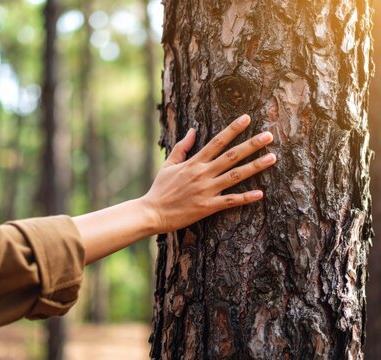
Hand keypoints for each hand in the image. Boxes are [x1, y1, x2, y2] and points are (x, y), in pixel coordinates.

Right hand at [141, 114, 275, 233]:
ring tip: (272, 158)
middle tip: (268, 135)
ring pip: (235, 176)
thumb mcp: (169, 164)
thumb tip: (193, 130)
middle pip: (231, 156)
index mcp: (194, 163)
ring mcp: (206, 190)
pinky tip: (261, 193)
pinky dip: (245, 198)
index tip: (247, 118)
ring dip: (255, 166)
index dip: (233, 129)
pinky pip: (230, 201)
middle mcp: (202, 174)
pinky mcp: (208, 207)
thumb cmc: (160, 188)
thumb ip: (182, 147)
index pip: (217, 142)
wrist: (153, 212)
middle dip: (251, 144)